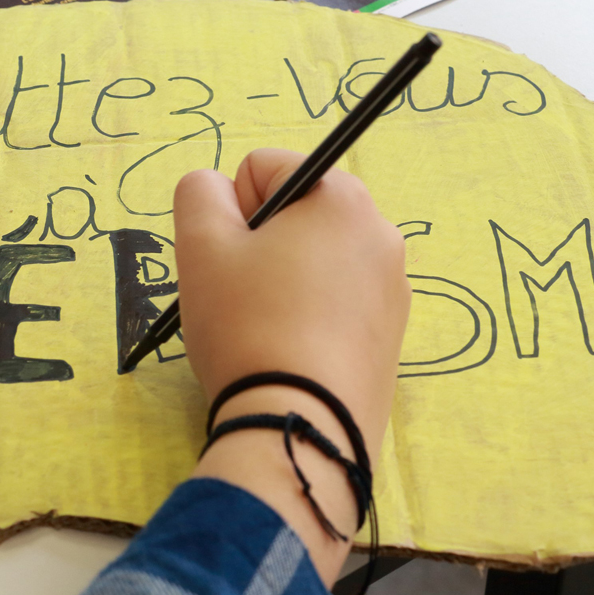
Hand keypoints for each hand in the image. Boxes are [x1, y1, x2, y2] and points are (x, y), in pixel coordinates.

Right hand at [176, 149, 409, 584]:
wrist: (300, 427)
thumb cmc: (247, 324)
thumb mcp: (201, 247)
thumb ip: (199, 194)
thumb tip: (215, 186)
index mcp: (341, 197)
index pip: (264, 166)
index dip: (231, 208)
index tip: (228, 257)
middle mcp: (380, 233)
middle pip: (295, 213)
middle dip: (260, 243)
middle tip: (240, 294)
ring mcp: (394, 288)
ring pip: (314, 260)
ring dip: (281, 280)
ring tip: (262, 328)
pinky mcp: (392, 336)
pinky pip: (336, 303)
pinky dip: (307, 316)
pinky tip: (288, 352)